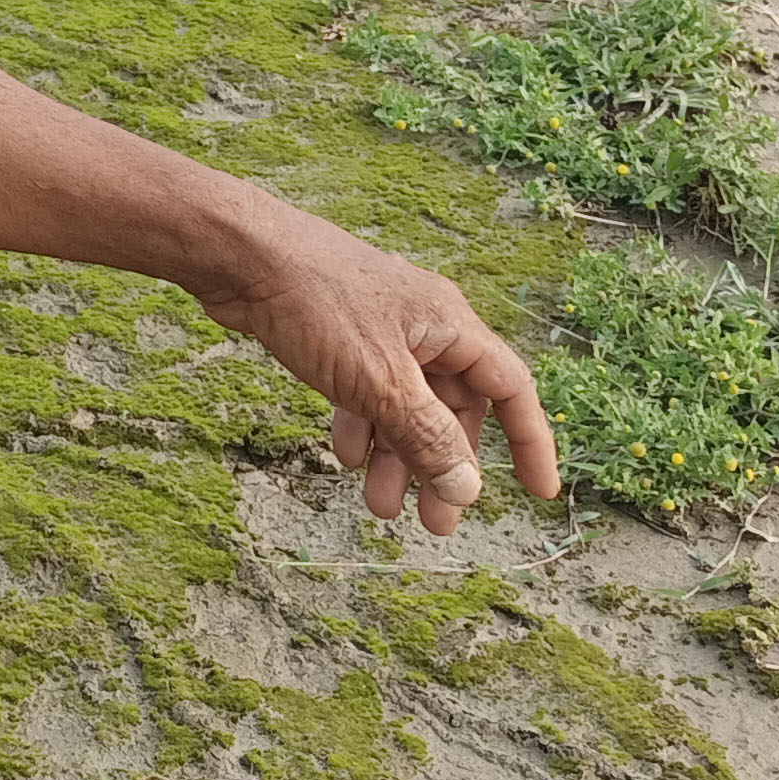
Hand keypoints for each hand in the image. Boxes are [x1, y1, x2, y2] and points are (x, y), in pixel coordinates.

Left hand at [193, 224, 558, 533]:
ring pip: (407, 405)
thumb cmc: (314, 303)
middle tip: (433, 522)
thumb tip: (467, 487)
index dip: (529, 442)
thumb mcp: (379, 382)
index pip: (510, 389)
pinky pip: (369, 391)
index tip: (538, 493)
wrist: (240, 257)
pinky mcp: (343, 336)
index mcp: (450, 324)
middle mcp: (424, 325)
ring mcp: (381, 329)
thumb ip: (426, 436)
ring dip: (398, 456)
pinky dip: (364, 426)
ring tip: (379, 505)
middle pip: (454, 406)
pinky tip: (345, 456)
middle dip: (444, 465)